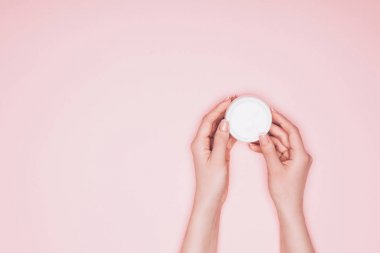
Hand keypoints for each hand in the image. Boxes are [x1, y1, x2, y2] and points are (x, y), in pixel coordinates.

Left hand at [190, 96, 236, 210]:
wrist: (210, 198)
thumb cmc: (211, 183)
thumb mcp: (218, 160)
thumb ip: (221, 140)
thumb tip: (225, 122)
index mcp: (199, 143)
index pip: (209, 120)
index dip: (218, 109)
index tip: (229, 101)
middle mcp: (203, 143)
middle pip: (213, 122)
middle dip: (223, 110)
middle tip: (235, 101)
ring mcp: (210, 148)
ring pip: (219, 129)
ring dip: (228, 119)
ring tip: (238, 110)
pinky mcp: (217, 153)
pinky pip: (224, 138)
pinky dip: (231, 132)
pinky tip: (239, 127)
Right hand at [249, 109, 312, 213]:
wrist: (288, 208)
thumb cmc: (284, 192)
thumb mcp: (274, 168)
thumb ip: (268, 149)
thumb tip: (262, 134)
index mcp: (301, 154)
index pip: (292, 131)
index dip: (281, 120)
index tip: (271, 112)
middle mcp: (299, 154)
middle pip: (285, 135)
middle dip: (271, 128)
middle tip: (258, 121)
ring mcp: (294, 158)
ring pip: (279, 143)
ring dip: (266, 139)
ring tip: (252, 135)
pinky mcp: (288, 163)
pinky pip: (277, 151)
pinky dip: (267, 148)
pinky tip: (255, 146)